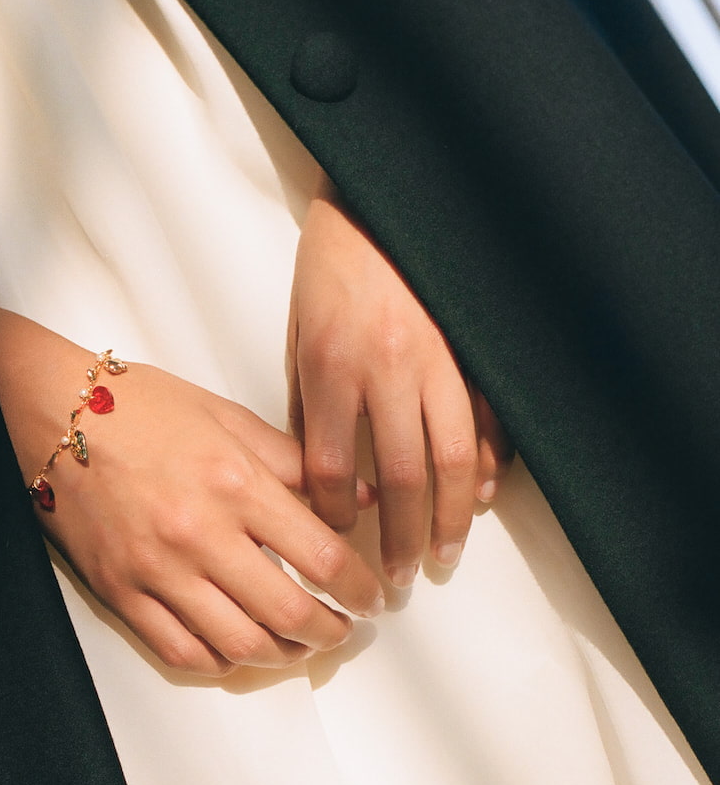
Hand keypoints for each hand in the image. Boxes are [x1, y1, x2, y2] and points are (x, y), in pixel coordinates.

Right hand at [0, 300, 383, 675]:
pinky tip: (240, 649)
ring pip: (239, 643)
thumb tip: (360, 495)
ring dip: (284, 655)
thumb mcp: (229, 418)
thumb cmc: (140, 408)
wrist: (53, 413)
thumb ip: (296, 463)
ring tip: (300, 645)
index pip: (321, 556)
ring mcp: (157, 568)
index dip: (359, 589)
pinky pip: (181, 651)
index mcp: (235, 483)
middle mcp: (199, 532)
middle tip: (346, 630)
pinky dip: (221, 661)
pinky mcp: (121, 591)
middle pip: (288, 612)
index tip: (372, 598)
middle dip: (332, 632)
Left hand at [288, 184, 512, 585]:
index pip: (332, 467)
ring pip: (451, 457)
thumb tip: (316, 475)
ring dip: (451, 517)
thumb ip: (307, 406)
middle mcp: (386, 369)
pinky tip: (482, 494)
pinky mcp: (470, 349)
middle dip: (401, 537)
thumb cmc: (328, 272)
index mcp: (330, 366)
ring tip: (445, 556)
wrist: (381, 205)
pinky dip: (487, 462)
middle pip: (399, 478)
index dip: (335, 516)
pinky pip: (486, 418)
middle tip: (399, 580)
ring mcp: (437, 360)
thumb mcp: (298, 337)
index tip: (338, 542)